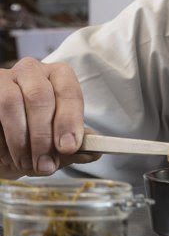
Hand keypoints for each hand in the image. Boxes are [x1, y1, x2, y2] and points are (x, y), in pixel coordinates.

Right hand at [0, 57, 97, 178]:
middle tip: (46, 164)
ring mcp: (4, 79)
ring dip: (19, 140)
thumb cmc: (34, 133)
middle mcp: (32, 71)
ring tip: (25, 164)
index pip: (68, 91)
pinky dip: (1, 141)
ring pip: (11, 103)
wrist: (1, 140)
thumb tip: (94, 152)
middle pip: (40, 96)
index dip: (69, 120)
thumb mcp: (56, 139)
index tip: (69, 147)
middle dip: (43, 135)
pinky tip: (7, 156)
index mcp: (58, 76)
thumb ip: (73, 144)